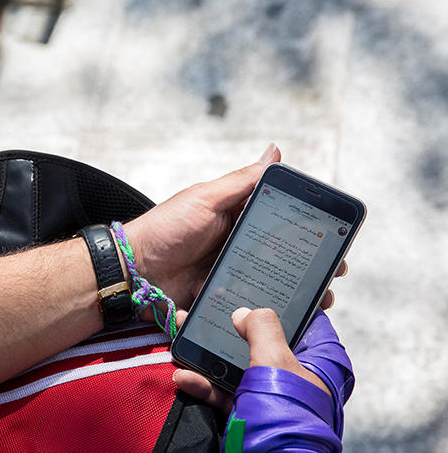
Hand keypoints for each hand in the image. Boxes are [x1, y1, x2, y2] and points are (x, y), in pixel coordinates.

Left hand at [123, 143, 343, 318]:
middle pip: (284, 258)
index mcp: (238, 220)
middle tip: (333, 276)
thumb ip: (241, 182)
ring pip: (272, 285)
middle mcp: (239, 248)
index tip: (337, 239)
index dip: (310, 231)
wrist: (134, 271)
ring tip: (319, 301)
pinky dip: (268, 313)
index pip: (283, 223)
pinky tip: (290, 318)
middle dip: (312, 267)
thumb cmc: (167, 228)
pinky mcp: (222, 301)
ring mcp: (231, 276)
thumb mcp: (205, 199)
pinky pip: (250, 308)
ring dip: (297, 293)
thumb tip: (276, 151)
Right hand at [173, 308, 334, 413]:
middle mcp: (294, 374)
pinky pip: (222, 390)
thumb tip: (245, 311)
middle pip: (259, 339)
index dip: (275, 298)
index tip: (248, 283)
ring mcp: (268, 393)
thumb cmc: (284, 418)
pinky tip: (184, 375)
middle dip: (227, 324)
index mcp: (316, 360)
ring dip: (205, 353)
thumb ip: (262, 328)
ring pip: (235, 363)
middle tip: (204, 306)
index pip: (300, 317)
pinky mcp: (247, 410)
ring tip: (181, 337)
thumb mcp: (274, 363)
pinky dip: (203, 384)